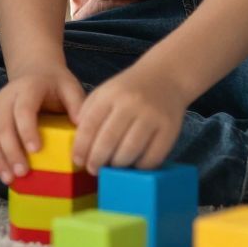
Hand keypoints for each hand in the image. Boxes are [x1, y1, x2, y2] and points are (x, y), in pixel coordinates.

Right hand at [0, 69, 87, 183]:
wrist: (34, 72)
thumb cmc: (55, 85)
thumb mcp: (70, 87)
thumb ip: (77, 104)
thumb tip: (82, 126)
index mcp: (27, 88)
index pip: (23, 109)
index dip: (27, 129)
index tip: (36, 150)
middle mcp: (6, 97)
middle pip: (3, 125)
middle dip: (11, 150)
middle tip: (23, 172)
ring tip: (10, 179)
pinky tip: (4, 175)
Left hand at [73, 63, 187, 172]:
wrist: (166, 76)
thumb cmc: (130, 89)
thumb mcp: (105, 92)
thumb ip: (89, 112)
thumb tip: (79, 143)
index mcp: (111, 94)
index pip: (90, 124)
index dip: (81, 146)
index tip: (78, 161)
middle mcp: (131, 104)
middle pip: (108, 140)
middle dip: (97, 159)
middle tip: (93, 169)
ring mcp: (152, 117)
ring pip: (129, 151)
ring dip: (117, 165)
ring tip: (112, 167)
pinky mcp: (170, 129)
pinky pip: (152, 157)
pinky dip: (140, 166)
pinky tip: (134, 165)